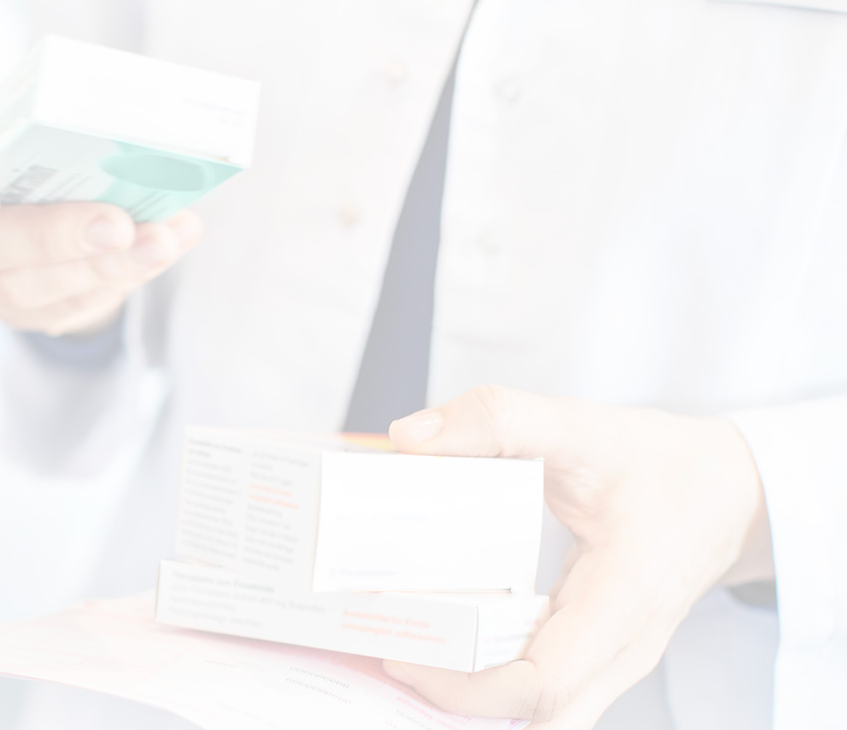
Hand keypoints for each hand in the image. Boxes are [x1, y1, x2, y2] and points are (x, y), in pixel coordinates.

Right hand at [0, 109, 201, 335]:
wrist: (21, 195)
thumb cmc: (15, 141)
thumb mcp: (10, 115)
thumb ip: (45, 120)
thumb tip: (130, 125)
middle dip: (58, 238)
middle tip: (116, 225)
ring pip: (34, 288)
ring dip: (106, 265)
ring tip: (160, 240)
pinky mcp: (22, 312)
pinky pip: (71, 305)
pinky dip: (127, 275)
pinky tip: (166, 247)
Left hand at [382, 386, 771, 728]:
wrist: (732, 492)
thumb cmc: (666, 466)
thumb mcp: (583, 426)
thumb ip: (500, 420)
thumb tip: (411, 436)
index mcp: (624, 601)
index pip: (544, 685)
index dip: (467, 687)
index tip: (405, 656)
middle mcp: (621, 650)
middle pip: (536, 718)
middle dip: (456, 704)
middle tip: (389, 655)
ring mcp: (610, 662)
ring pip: (538, 715)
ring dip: (469, 699)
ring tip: (403, 652)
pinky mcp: (593, 656)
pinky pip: (538, 692)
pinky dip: (486, 682)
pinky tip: (439, 646)